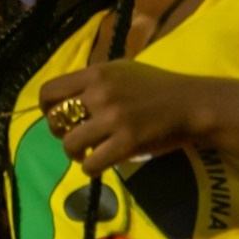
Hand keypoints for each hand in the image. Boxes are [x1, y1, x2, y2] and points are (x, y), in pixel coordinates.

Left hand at [38, 63, 214, 176]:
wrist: (192, 104)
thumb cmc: (157, 86)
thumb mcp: (121, 70)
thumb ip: (94, 80)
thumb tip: (67, 96)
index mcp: (96, 74)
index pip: (50, 91)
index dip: (46, 107)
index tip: (55, 116)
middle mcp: (100, 93)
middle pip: (56, 118)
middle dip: (59, 132)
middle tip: (72, 136)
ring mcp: (113, 119)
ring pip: (70, 143)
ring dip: (73, 153)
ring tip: (84, 154)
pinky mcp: (127, 143)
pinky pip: (92, 163)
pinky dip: (90, 168)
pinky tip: (97, 165)